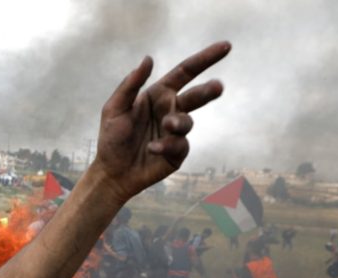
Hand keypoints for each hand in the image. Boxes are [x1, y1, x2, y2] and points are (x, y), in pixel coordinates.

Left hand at [94, 41, 229, 200]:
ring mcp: (176, 132)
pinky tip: (152, 149)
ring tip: (166, 126)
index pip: (185, 72)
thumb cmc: (111, 138)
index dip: (205, 59)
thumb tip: (149, 58)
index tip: (226, 46)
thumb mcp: (114, 108)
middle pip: (196, 95)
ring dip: (177, 122)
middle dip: (208, 90)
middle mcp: (170, 110)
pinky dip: (166, 145)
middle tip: (218, 87)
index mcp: (158, 95)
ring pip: (187, 122)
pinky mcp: (178, 153)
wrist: (112, 172)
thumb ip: (131, 84)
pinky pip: (180, 145)